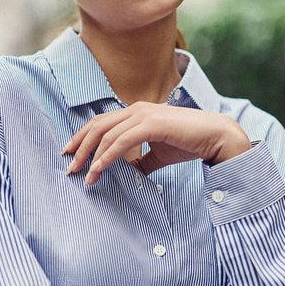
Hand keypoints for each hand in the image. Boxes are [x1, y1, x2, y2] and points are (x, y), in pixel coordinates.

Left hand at [62, 102, 249, 184]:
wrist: (215, 136)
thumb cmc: (188, 142)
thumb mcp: (157, 154)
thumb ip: (141, 161)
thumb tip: (129, 173)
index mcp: (136, 112)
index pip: (101, 122)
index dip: (83, 137)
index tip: (71, 154)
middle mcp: (136, 109)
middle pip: (97, 126)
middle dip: (79, 146)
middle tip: (69, 166)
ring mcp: (143, 115)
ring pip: (106, 135)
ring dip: (91, 157)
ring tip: (83, 176)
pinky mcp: (152, 124)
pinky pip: (121, 142)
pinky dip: (107, 157)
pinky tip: (98, 170)